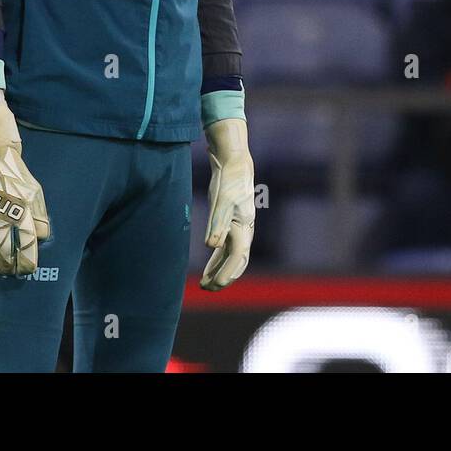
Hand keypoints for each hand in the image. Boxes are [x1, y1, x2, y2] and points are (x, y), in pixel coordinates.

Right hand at [0, 91, 51, 274]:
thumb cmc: (16, 174)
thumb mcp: (35, 191)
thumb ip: (40, 216)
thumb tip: (43, 239)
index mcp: (23, 211)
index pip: (26, 247)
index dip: (27, 264)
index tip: (28, 270)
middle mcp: (2, 216)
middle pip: (5, 255)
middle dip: (8, 269)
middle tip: (10, 274)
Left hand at [201, 117, 253, 290]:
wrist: (234, 162)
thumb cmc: (228, 181)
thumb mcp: (221, 201)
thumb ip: (217, 224)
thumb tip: (211, 246)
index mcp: (244, 227)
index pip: (237, 257)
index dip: (226, 272)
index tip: (213, 285)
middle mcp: (245, 230)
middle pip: (237, 261)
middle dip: (224, 277)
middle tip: (208, 288)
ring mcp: (239, 227)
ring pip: (232, 256)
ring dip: (220, 270)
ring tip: (205, 284)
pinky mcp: (232, 223)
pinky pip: (227, 247)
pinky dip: (218, 259)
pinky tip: (209, 266)